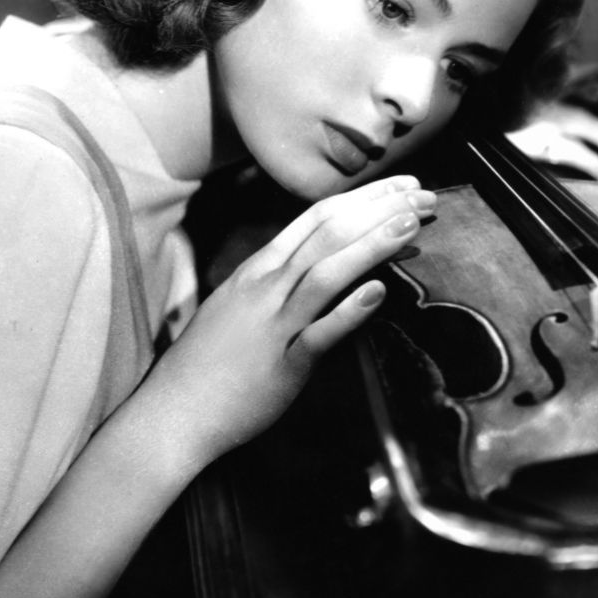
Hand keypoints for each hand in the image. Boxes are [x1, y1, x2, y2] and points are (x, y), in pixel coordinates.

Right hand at [142, 175, 433, 466]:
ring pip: (325, 273)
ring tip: (411, 224)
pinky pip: (319, 333)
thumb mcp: (240, 305)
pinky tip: (378, 292)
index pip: (316, 218)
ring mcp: (274, 325)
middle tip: (422, 194)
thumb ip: (280, 281)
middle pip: (328, 235)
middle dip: (379, 209)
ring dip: (373, 245)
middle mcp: (266, 288)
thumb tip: (324, 262)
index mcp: (258, 270)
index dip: (363, 198)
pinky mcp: (284, 365)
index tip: (400, 185)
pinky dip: (348, 311)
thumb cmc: (210, 361)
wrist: (174, 412)